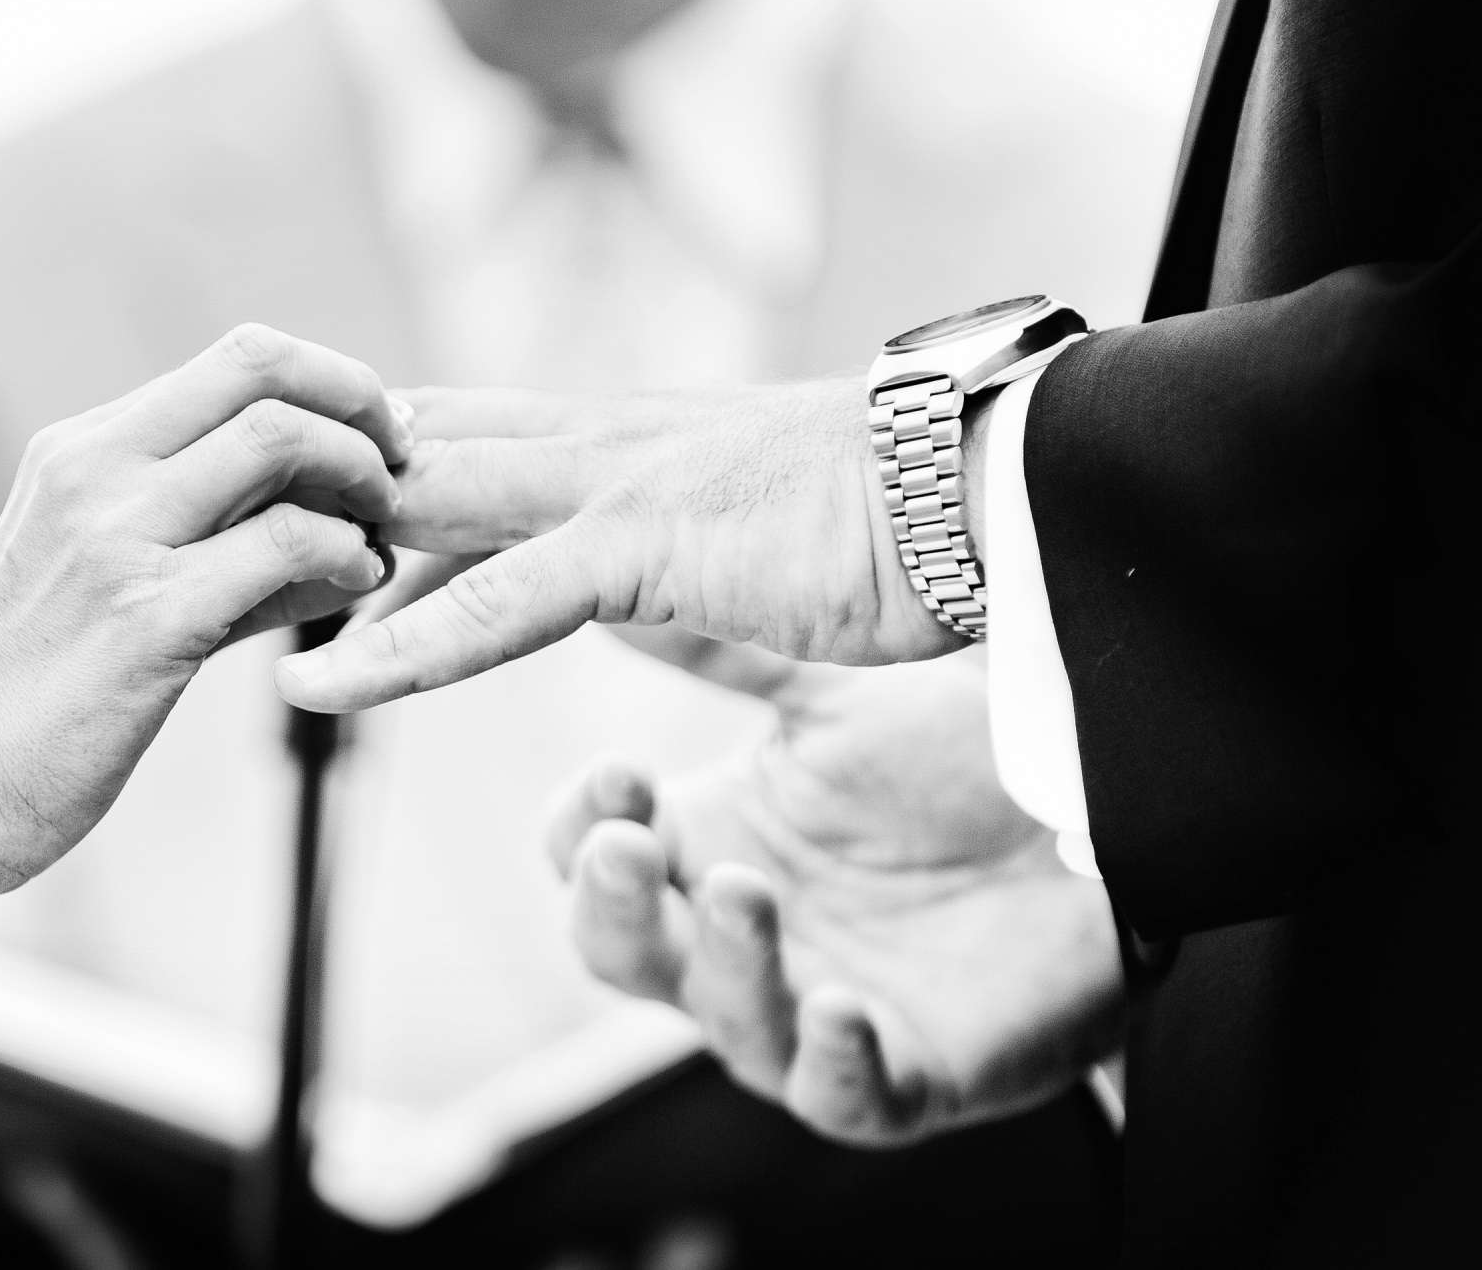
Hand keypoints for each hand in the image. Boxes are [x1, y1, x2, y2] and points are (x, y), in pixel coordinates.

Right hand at [0, 324, 409, 890]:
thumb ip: (206, 537)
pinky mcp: (149, 617)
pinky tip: (355, 589)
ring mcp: (118, 539)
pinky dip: (346, 558)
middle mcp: (94, 472)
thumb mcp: (102, 580)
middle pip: (264, 368)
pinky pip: (287, 544)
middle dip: (360, 405)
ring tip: (377, 537)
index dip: (330, 382)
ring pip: (281, 440)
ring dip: (362, 479)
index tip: (375, 436)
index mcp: (82, 451)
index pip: (236, 359)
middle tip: (398, 468)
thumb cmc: (30, 697)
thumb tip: (333, 531)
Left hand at [277, 380, 963, 712]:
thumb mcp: (754, 526)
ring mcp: (615, 485)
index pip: (454, 433)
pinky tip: (318, 677)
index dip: (358, 465)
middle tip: (202, 542)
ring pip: (422, 508)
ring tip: (209, 604)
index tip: (277, 508)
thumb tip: (649, 576)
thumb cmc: (901, 512)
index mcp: (619, 432)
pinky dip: (398, 642)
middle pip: (406, 452)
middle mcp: (597, 439)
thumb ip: (677, 542)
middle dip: (303, 496)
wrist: (1003, 487)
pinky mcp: (649, 547)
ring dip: (313, 556)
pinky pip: (495, 601)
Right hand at [546, 655, 1120, 1146]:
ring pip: (728, 1019)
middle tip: (625, 846)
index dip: (586, 819)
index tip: (620, 771)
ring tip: (747, 890)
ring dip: (726, 959)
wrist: (1098, 825)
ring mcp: (808, 1017)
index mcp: (700, 848)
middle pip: (619, 949)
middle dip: (611, 902)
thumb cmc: (947, 763)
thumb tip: (615, 587)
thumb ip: (725, 650)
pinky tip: (837, 1009)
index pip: (588, 853)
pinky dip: (833, 1060)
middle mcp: (731, 946)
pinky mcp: (904, 1078)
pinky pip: (845, 1095)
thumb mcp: (831, 694)